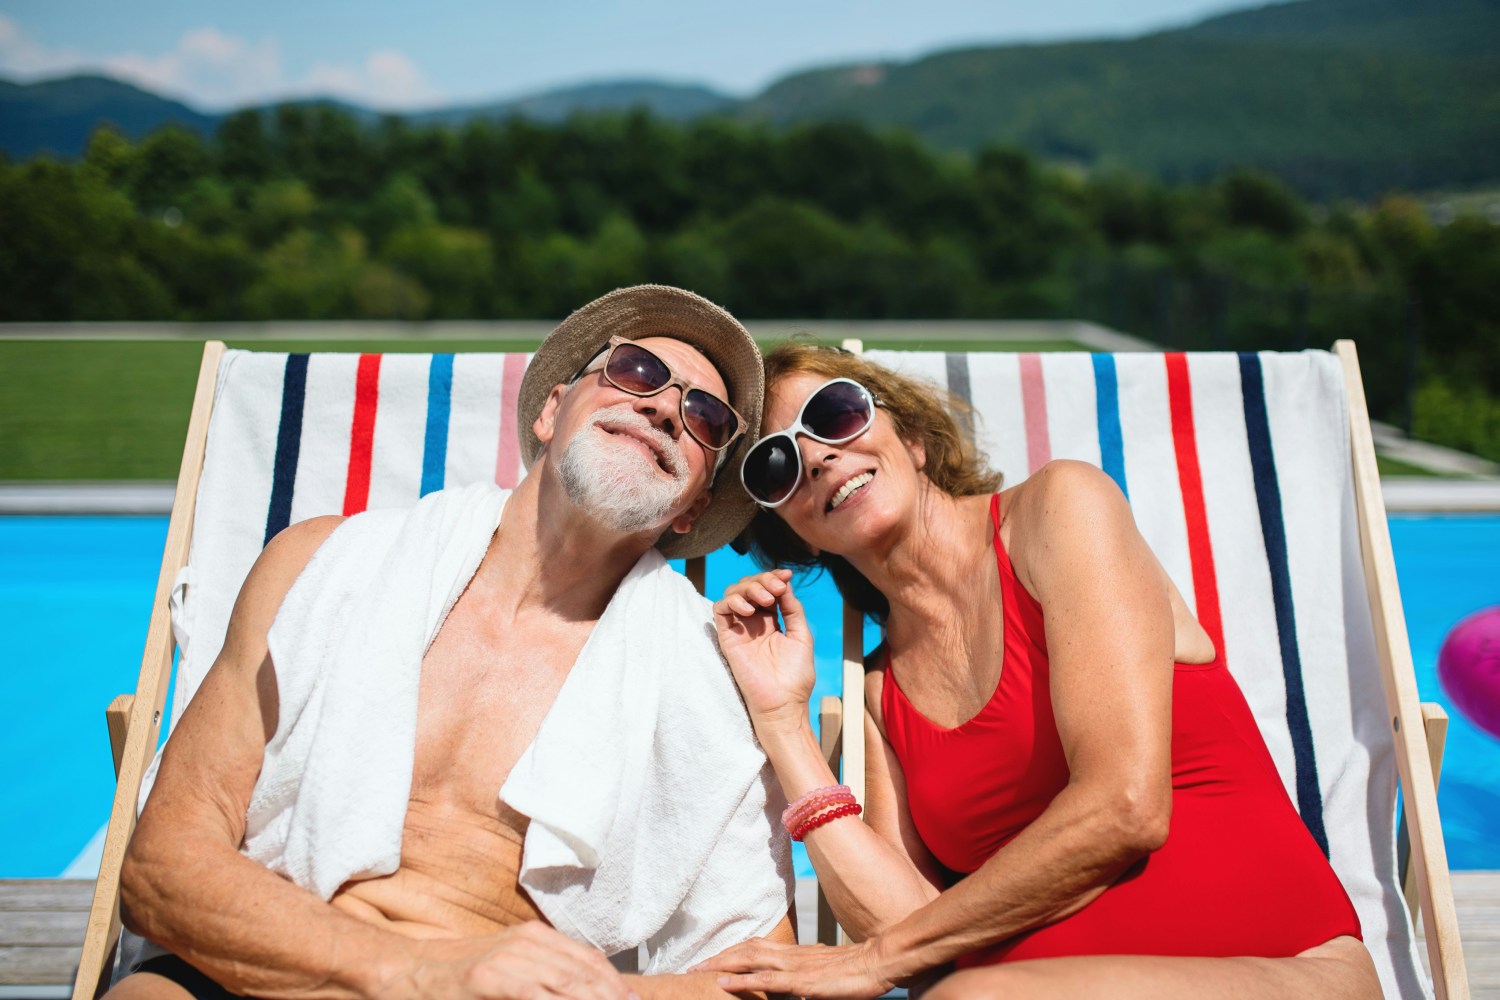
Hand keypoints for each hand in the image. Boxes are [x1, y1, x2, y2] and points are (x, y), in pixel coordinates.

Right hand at [390, 922, 634, 999]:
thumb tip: (582, 991)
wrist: (409, 969)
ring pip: (565, 983)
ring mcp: (506, 958)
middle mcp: (526, 942)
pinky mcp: (486, 977)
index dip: (615, 984)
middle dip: (610, 996)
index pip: (589, 961)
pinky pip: (531, 993)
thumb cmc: (461, 976)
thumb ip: (544, 975)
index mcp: (536, 937)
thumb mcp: (508, 965)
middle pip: (584, 974)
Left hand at [692, 937, 895, 999]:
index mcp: (796, 952)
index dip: (732, 952)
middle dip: (717, 956)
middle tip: (692, 965)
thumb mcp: (826, 971)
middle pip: (746, 949)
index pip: (756, 947)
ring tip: (697, 971)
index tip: (711, 959)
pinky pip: (766, 979)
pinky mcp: (802, 980)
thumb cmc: (858, 969)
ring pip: (749, 959)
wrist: (880, 962)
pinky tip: (723, 983)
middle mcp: (791, 954)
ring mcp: (795, 966)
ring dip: (720, 963)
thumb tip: (795, 983)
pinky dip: (741, 980)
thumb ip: (806, 974)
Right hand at [712, 570, 816, 730]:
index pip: (767, 589)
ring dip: (748, 588)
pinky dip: (732, 602)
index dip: (774, 577)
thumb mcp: (801, 635)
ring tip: (765, 600)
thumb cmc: (795, 675)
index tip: (786, 575)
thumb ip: (792, 609)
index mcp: (772, 620)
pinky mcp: (727, 638)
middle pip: (749, 586)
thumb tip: (785, 583)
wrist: (783, 702)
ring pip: (733, 593)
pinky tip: (749, 610)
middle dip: (762, 580)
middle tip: (776, 589)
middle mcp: (754, 621)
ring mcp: (740, 629)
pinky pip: (720, 610)